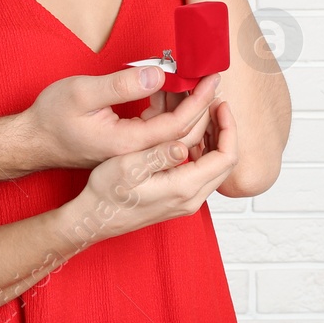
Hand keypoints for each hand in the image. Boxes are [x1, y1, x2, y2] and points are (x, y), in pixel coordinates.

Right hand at [20, 69, 222, 169]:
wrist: (33, 143)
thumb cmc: (52, 119)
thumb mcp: (83, 93)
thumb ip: (123, 85)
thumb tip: (159, 75)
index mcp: (129, 144)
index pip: (179, 127)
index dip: (200, 101)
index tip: (213, 78)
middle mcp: (136, 155)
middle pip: (184, 134)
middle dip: (202, 105)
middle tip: (210, 75)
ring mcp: (134, 155)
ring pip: (173, 134)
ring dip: (185, 105)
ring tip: (191, 75)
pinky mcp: (130, 150)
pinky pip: (158, 131)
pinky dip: (167, 109)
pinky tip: (165, 87)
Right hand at [63, 100, 238, 247]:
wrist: (95, 219)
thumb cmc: (107, 193)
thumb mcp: (127, 167)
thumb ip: (158, 156)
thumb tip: (184, 146)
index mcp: (183, 188)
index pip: (226, 157)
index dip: (229, 127)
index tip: (220, 104)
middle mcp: (192, 198)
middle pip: (226, 161)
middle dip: (224, 129)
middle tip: (212, 103)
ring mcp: (187, 201)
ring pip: (215, 166)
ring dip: (213, 138)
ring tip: (200, 112)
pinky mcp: (179, 198)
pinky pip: (202, 171)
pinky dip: (201, 149)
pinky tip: (185, 132)